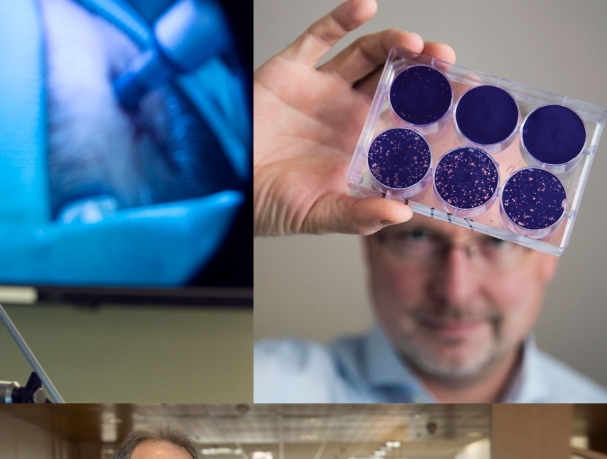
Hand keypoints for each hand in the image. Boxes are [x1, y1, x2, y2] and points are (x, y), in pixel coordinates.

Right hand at [254, 0, 455, 235]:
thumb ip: (358, 215)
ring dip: (395, 43)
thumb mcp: (316, 216)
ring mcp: (320, 88)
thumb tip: (401, 213)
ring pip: (368, 55)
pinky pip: (321, 36)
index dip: (434, 111)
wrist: (219, 186)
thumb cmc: (266, 206)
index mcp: (359, 146)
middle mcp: (345, 113)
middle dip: (424, 70)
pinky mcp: (291, 69)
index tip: (462, 105)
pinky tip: (364, 6)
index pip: (407, 122)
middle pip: (397, 81)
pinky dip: (343, 18)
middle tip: (446, 64)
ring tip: (415, 43)